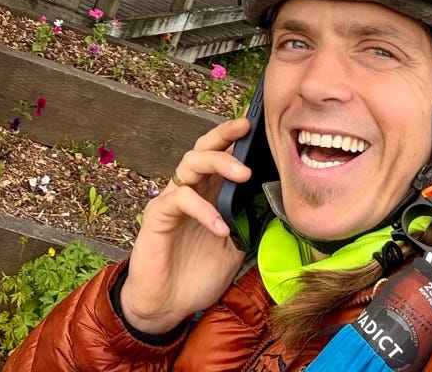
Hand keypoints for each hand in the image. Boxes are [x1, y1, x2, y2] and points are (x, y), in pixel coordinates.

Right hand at [119, 117, 251, 334]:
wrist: (168, 306)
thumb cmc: (199, 274)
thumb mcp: (235, 247)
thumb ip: (247, 221)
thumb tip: (274, 201)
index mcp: (209, 193)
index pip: (221, 156)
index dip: (235, 139)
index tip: (256, 126)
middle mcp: (189, 190)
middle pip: (202, 148)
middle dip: (224, 134)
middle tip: (245, 128)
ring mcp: (171, 200)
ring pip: (190, 163)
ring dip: (218, 163)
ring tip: (243, 174)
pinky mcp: (157, 215)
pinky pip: (181, 199)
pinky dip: (205, 210)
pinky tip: (221, 227)